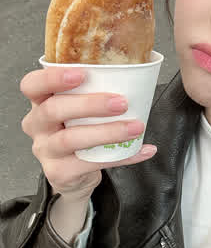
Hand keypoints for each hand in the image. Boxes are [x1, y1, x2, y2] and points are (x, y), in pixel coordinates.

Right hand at [20, 67, 156, 235]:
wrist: (73, 174)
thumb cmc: (79, 129)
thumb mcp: (78, 108)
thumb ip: (94, 90)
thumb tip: (137, 73)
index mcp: (40, 102)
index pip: (32, 85)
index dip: (52, 78)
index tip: (81, 74)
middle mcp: (37, 125)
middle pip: (54, 110)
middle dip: (90, 104)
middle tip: (121, 102)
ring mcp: (46, 151)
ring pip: (71, 139)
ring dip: (107, 132)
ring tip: (135, 127)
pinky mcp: (59, 172)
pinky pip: (91, 164)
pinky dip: (122, 156)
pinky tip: (142, 149)